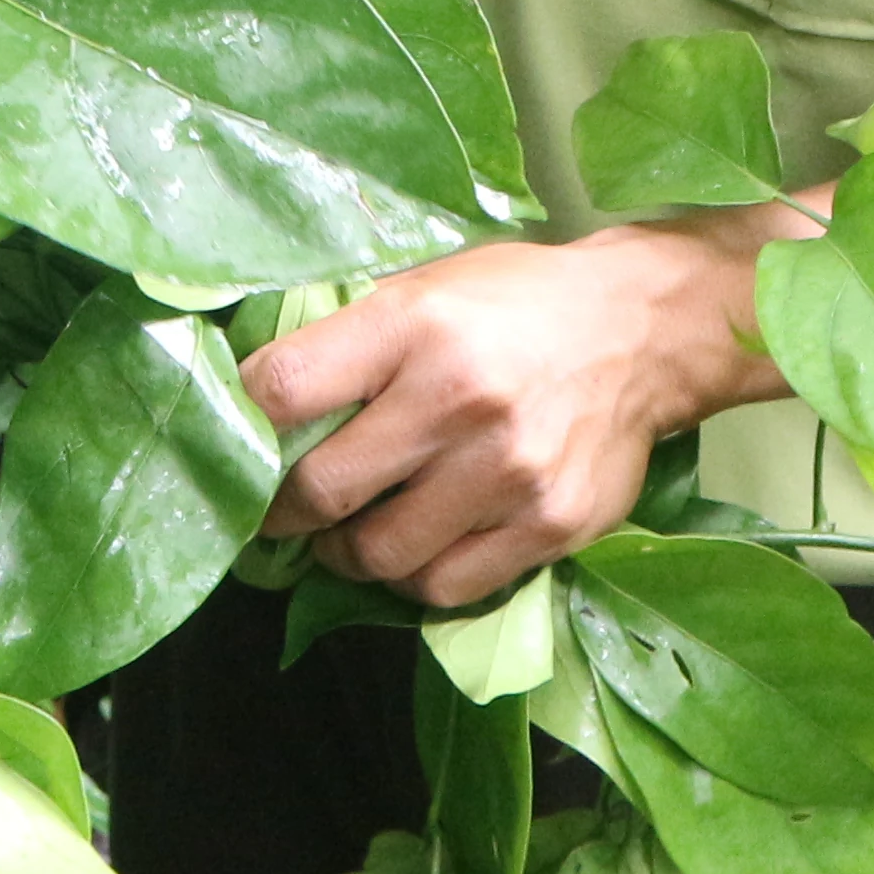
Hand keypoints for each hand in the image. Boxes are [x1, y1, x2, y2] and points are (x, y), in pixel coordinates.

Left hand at [241, 214, 800, 607]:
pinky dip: (413, 579)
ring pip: (379, 555)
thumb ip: (349, 344)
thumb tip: (256, 402)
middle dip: (279, 513)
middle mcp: (457, 400)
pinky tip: (412, 548)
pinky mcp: (548, 526)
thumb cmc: (515, 303)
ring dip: (344, 554)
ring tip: (345, 534)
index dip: (239, 425)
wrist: (643, 328)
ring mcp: (506, 472)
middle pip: (320, 490)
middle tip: (274, 513)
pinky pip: (446, 586)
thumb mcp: (423, 288)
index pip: (283, 389)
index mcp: (413, 324)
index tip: (230, 445)